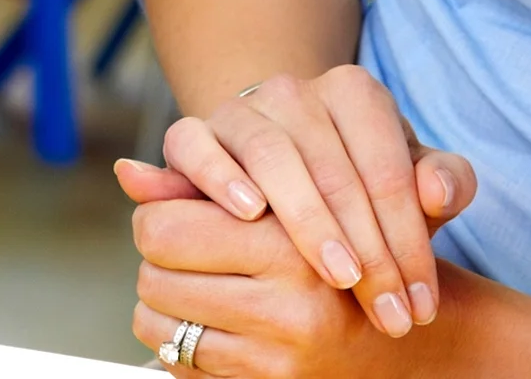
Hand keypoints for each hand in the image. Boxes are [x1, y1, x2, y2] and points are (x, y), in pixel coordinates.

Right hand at [122, 68, 475, 337]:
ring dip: (309, 222)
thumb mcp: (414, 182)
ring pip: (271, 154)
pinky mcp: (194, 131)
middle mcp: (293, 90)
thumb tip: (438, 191)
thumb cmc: (363, 182)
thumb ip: (446, 181)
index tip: (422, 305)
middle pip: (334, 170)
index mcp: (353, 92)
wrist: (290, 166)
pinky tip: (248, 214)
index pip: (386, 169)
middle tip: (389, 316)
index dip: (409, 241)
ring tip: (340, 277)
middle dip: (369, 253)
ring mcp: (241, 109)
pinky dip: (219, 175)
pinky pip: (195, 143)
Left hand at [126, 194, 453, 378]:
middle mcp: (286, 303)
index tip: (172, 218)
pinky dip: (180, 344)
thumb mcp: (273, 201)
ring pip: (158, 324)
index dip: (154, 218)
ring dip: (163, 306)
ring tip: (191, 287)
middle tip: (180, 254)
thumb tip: (123, 170)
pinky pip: (182, 364)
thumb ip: (192, 183)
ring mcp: (280, 356)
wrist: (406, 338)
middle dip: (156, 262)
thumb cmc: (323, 251)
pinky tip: (209, 325)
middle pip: (152, 275)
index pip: (162, 226)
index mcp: (283, 241)